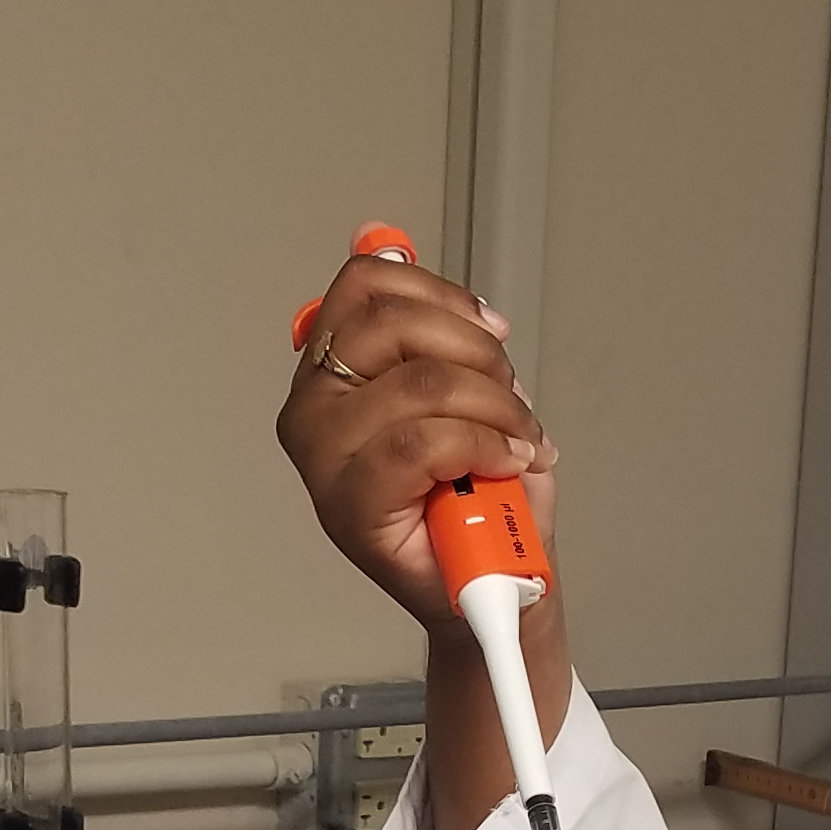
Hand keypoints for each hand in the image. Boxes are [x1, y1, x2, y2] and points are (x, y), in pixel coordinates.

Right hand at [276, 246, 558, 629]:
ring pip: (421, 384)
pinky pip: (424, 442)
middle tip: (511, 398)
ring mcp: (324, 460)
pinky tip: (503, 463)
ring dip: (495, 407)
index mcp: (331, 372)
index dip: (440, 295)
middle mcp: (313, 411)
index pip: (365, 286)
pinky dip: (485, 445)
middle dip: (479, 356)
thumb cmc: (479, 496)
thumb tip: (384, 244)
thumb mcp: (462, 387)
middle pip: (394, 325)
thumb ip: (420, 322)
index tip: (490, 328)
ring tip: (517, 440)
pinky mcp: (348, 507)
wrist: (497, 585)